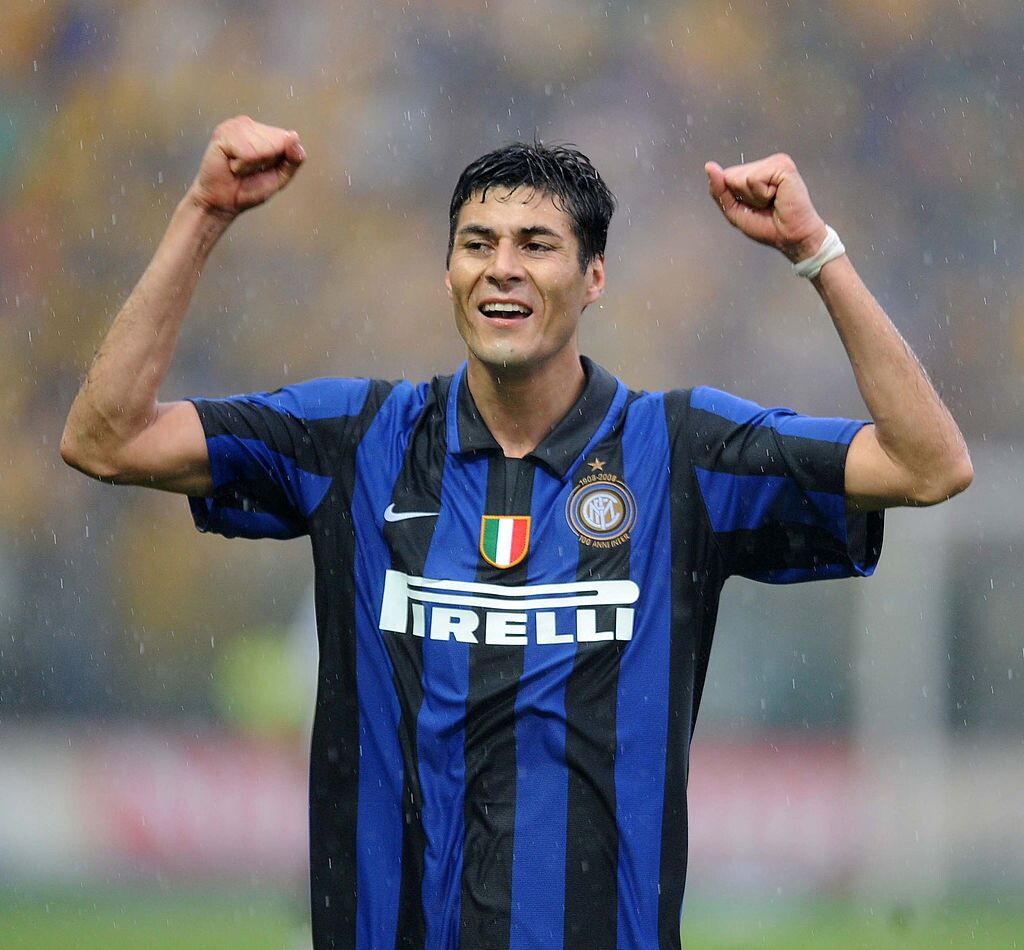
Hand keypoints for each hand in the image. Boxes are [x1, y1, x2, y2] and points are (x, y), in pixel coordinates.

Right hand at [188, 116, 305, 219]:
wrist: (223, 202)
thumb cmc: (248, 189)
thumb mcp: (279, 177)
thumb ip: (293, 159)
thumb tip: (295, 138)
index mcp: (263, 131)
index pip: (287, 138)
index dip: (279, 159)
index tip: (262, 168)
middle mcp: (249, 124)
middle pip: (277, 141)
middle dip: (266, 161)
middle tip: (248, 169)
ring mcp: (234, 126)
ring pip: (262, 147)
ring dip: (252, 164)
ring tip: (239, 167)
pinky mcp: (222, 134)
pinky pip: (247, 152)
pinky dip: (241, 165)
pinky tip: (231, 165)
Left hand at [704, 153, 826, 262]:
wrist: (791, 238)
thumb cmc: (767, 226)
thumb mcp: (735, 211)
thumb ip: (720, 190)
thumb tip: (709, 166)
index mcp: (754, 171)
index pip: (725, 177)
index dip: (733, 198)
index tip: (753, 207)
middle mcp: (764, 163)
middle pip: (730, 176)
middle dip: (743, 198)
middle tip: (764, 206)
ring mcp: (775, 162)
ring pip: (741, 178)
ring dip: (753, 198)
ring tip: (772, 202)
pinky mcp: (783, 165)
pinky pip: (755, 179)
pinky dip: (762, 195)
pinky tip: (777, 197)